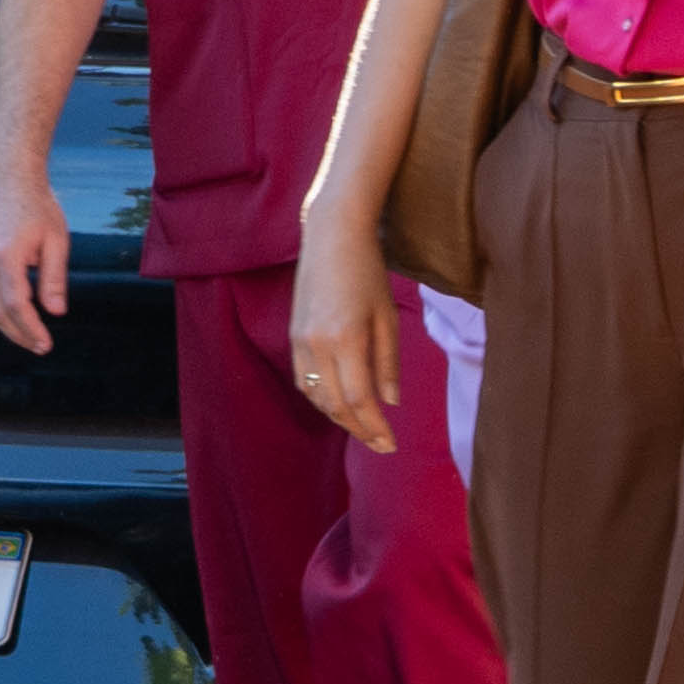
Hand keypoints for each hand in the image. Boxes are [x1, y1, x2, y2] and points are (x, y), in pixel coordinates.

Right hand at [0, 167, 74, 354]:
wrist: (10, 180)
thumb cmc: (38, 206)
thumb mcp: (56, 241)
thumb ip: (54, 278)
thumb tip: (55, 312)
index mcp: (6, 256)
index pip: (16, 304)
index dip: (30, 329)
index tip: (45, 344)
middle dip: (17, 334)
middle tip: (38, 346)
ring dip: (4, 326)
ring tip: (27, 337)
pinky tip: (13, 317)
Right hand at [290, 220, 399, 455]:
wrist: (330, 237)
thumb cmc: (368, 272)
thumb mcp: (388, 316)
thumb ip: (388, 362)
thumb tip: (390, 403)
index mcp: (347, 339)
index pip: (360, 399)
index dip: (374, 427)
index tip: (390, 444)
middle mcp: (318, 345)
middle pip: (336, 405)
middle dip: (359, 430)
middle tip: (381, 446)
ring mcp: (300, 341)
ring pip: (317, 397)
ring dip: (340, 418)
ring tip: (364, 429)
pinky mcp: (293, 336)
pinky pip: (304, 380)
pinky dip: (322, 399)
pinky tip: (340, 405)